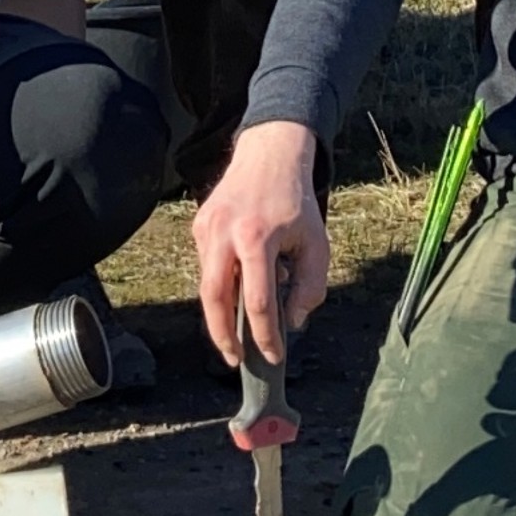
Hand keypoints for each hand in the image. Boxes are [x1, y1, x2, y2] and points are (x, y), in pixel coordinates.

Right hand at [191, 122, 330, 366]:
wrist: (269, 155)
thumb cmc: (296, 203)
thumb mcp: (316, 245)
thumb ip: (309, 287)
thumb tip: (292, 323)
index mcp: (257, 238)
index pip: (258, 301)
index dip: (265, 335)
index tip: (273, 355)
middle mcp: (225, 233)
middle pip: (214, 298)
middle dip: (223, 336)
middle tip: (236, 360)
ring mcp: (207, 228)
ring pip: (206, 285)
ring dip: (220, 314)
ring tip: (236, 336)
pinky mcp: (199, 226)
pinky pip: (207, 266)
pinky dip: (220, 286)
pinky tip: (237, 290)